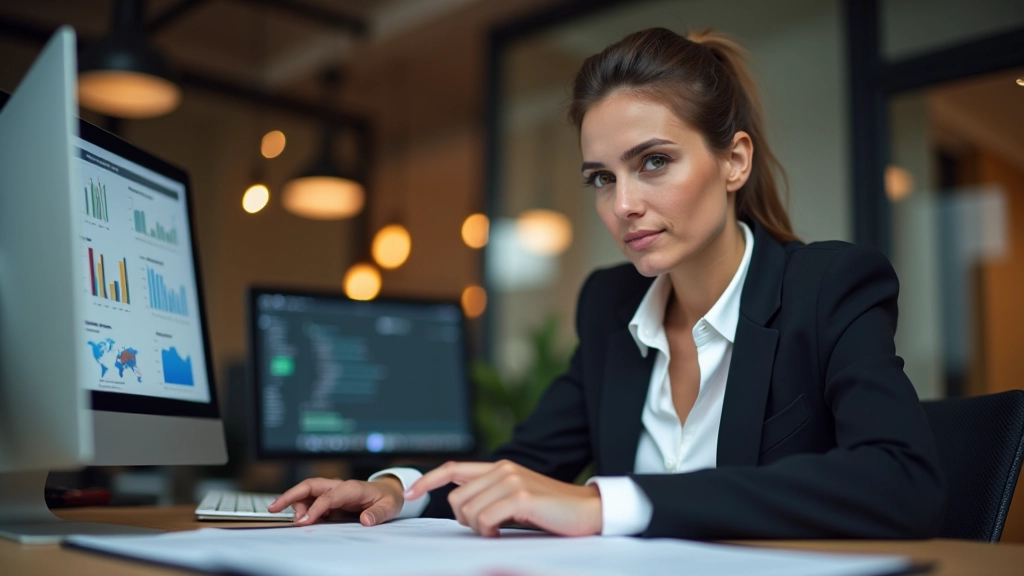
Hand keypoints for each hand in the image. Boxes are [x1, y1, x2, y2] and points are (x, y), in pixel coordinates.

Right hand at [268, 476, 404, 526]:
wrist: (390, 492)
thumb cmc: (388, 498)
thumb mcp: (389, 507)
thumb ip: (378, 514)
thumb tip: (365, 521)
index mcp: (352, 488)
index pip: (327, 496)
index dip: (314, 508)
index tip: (304, 522)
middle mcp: (339, 487)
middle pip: (310, 486)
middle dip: (290, 495)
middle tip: (273, 507)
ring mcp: (334, 492)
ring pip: (308, 493)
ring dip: (296, 504)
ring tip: (296, 521)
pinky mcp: (331, 499)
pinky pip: (312, 501)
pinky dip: (303, 508)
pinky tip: (301, 519)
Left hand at [405, 460, 601, 537]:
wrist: (587, 510)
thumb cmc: (551, 510)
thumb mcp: (516, 497)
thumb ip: (491, 494)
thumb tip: (463, 507)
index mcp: (500, 467)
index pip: (454, 468)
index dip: (428, 479)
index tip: (409, 492)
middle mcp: (503, 469)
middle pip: (456, 497)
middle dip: (463, 520)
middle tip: (486, 529)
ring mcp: (511, 481)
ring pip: (468, 511)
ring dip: (478, 528)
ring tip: (498, 531)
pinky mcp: (520, 496)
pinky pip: (484, 519)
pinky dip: (488, 531)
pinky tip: (501, 532)